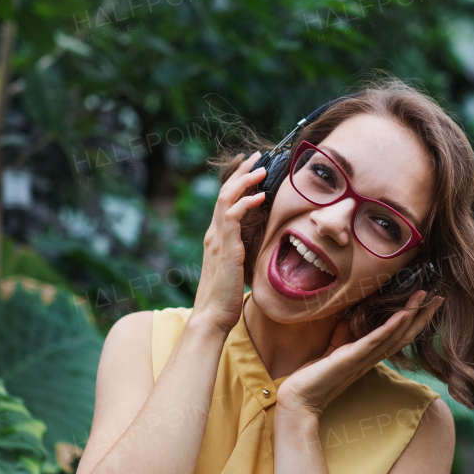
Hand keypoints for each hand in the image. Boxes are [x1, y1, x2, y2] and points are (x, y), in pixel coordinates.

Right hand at [193, 151, 268, 335]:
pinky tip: (260, 195)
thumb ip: (244, 254)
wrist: (212, 316)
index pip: (225, 201)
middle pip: (225, 192)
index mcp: (216, 238)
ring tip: (262, 169)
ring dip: (245, 181)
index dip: (238, 182)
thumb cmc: (226, 298)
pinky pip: (232, 216)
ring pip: (226, 198)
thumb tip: (260, 246)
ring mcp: (217, 239)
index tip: (253, 168)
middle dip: (242, 172)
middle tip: (259, 157)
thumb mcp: (237, 269)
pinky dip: (246, 202)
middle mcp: (214, 234)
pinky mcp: (225, 247)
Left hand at [276, 289, 443, 417]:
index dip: (414, 321)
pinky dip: (390, 327)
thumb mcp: (332, 350)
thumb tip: (349, 318)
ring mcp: (363, 358)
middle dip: (423, 316)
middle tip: (440, 298)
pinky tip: (403, 313)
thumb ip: (343, 336)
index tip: (427, 303)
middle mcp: (371, 358)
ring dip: (412, 315)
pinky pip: (375, 340)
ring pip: (395, 335)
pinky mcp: (351, 358)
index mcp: (368, 356)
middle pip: (405, 335)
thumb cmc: (313, 378)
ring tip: (425, 297)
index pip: (397, 336)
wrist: (298, 399)